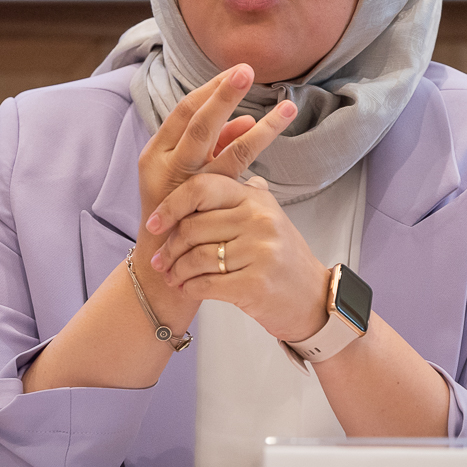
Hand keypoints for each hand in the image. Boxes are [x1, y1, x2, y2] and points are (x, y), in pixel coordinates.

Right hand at [137, 63, 296, 224]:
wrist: (162, 262)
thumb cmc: (178, 212)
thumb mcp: (190, 173)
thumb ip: (214, 146)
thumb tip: (247, 122)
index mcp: (157, 150)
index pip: (184, 110)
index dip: (211, 88)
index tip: (237, 70)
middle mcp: (165, 163)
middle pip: (196, 120)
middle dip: (223, 94)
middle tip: (248, 71)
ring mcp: (183, 183)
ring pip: (219, 143)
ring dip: (259, 125)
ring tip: (287, 108)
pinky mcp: (200, 201)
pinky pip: (230, 169)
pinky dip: (247, 145)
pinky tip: (263, 130)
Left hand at [147, 173, 330, 342]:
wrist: (312, 298)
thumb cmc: (283, 258)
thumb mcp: (267, 216)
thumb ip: (240, 194)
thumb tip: (207, 168)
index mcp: (256, 198)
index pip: (201, 188)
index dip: (171, 205)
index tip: (154, 223)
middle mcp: (259, 220)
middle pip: (193, 226)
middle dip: (170, 247)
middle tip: (160, 260)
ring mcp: (260, 252)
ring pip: (196, 258)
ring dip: (177, 271)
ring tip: (173, 277)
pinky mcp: (256, 284)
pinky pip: (206, 284)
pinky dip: (189, 288)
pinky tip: (187, 289)